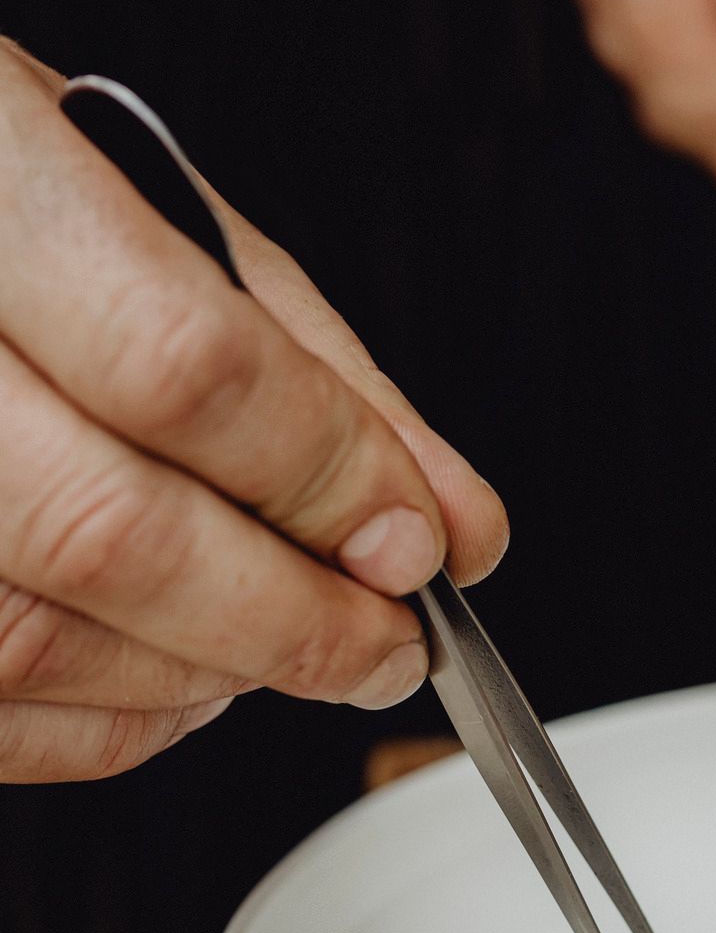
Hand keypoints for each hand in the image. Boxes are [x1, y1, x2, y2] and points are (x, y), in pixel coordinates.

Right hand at [0, 42, 507, 781]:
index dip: (330, 479)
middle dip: (296, 618)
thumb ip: (315, 366)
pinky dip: (110, 727)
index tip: (423, 541)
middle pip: (116, 535)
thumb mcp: (152, 206)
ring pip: (39, 642)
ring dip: (212, 676)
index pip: (186, 368)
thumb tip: (457, 524)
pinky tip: (181, 682)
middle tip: (389, 642)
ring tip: (289, 643)